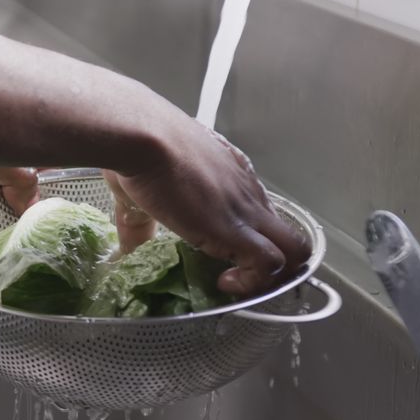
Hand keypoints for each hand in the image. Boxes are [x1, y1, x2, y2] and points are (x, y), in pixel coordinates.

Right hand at [107, 122, 310, 295]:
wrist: (145, 137)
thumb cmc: (141, 147)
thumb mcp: (140, 188)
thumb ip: (139, 223)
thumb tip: (127, 248)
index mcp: (232, 174)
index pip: (259, 210)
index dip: (248, 237)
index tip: (221, 251)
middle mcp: (248, 191)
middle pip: (289, 233)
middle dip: (276, 262)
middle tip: (242, 274)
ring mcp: (248, 211)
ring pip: (292, 251)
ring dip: (269, 275)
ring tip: (236, 280)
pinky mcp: (239, 231)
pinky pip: (270, 265)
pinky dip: (253, 282)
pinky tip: (225, 281)